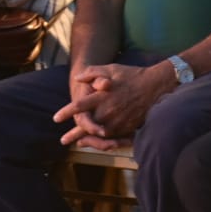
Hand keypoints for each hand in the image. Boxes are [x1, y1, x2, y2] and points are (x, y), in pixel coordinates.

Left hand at [55, 62, 175, 143]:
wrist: (155, 86)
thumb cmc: (131, 76)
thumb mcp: (111, 68)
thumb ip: (92, 72)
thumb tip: (78, 78)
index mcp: (102, 96)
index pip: (79, 106)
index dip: (66, 112)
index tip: (56, 118)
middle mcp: (108, 111)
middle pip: (86, 126)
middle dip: (73, 134)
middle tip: (63, 140)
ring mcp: (118, 121)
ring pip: (98, 135)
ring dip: (86, 140)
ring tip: (77, 143)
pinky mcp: (126, 127)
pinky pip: (111, 137)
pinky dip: (101, 141)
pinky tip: (96, 141)